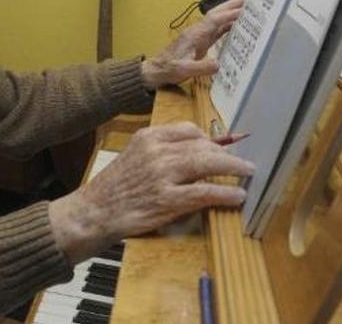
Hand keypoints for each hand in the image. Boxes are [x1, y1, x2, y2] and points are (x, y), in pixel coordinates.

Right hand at [48, 122, 253, 263]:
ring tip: (248, 172)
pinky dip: (225, 193)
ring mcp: (162, 175)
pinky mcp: (166, 200)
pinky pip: (204, 193)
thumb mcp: (134, 156)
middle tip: (241, 163)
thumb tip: (197, 151)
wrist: (93, 212)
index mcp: (148, 137)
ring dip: (233, 168)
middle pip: (203, 145)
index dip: (210, 139)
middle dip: (227, 154)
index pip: (188, 130)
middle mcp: (156, 151)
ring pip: (207, 164)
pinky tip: (237, 195)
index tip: (221, 147)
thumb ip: (162, 151)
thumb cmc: (115, 187)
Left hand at [141, 0, 243, 89]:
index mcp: (194, 35)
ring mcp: (199, 37)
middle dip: (230, 6)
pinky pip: (216, 32)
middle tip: (248, 0)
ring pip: (217, 21)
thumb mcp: (184, 70)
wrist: (157, 71)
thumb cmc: (168, 69)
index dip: (229, 14)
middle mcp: (197, 32)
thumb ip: (201, 67)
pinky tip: (236, 27)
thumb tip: (219, 64)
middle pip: (216, 14)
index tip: (244, 10)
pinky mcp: (200, 43)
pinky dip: (226, 27)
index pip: (214, 20)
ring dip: (230, 15)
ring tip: (246, 10)